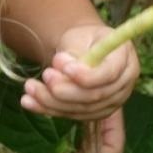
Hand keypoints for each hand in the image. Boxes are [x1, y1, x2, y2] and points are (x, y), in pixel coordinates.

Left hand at [21, 23, 139, 152]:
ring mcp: (110, 103)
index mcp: (125, 60)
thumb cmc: (84, 39)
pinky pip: (71, 115)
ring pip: (81, 110)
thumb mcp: (80, 36)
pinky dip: (47, 109)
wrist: (84, 49)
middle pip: (95, 96)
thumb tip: (62, 66)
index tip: (62, 66)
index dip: (86, 75)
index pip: (108, 74)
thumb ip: (74, 51)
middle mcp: (123, 85)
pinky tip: (27, 102)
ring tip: (29, 86)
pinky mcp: (94, 113)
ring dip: (51, 101)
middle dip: (65, 89)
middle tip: (45, 75)